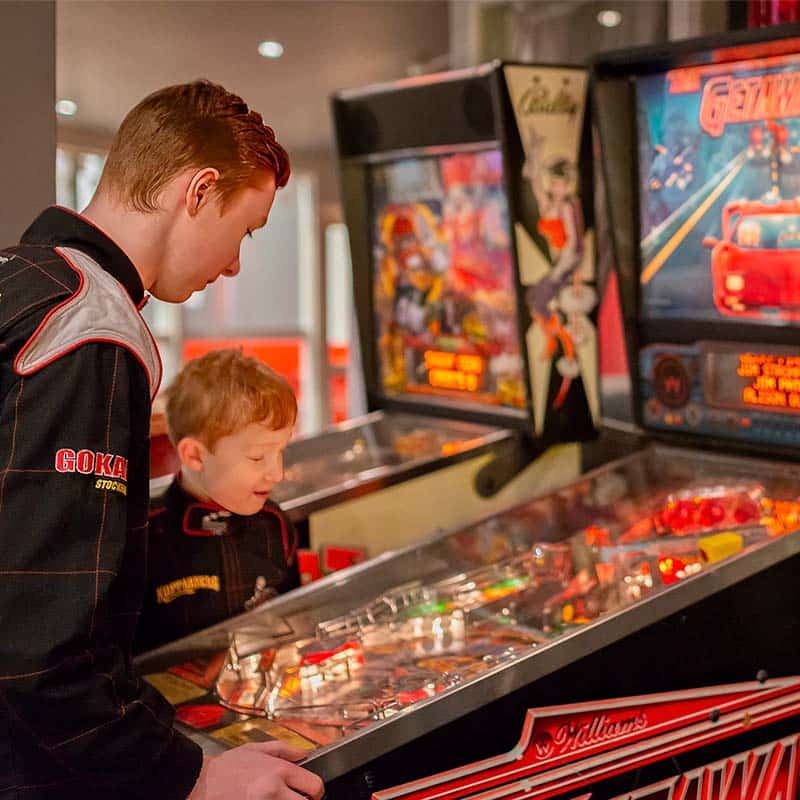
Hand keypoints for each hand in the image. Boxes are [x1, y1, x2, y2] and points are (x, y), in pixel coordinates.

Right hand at [188, 742, 323, 799]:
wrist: (202, 783)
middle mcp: (274, 791)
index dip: (315, 790)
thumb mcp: (257, 749)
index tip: (311, 792)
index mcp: (278, 771)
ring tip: (280, 799)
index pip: (314, 786)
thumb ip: (285, 750)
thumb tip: (304, 755)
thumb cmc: (227, 767)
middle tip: (295, 798)